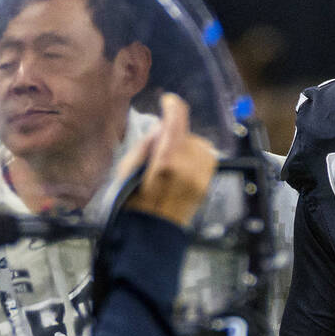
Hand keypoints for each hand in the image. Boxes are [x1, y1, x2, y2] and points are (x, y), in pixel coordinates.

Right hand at [118, 93, 215, 226]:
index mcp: (166, 161)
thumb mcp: (127, 169)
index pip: (177, 123)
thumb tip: (161, 128)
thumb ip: (146, 144)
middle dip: (175, 135)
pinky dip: (195, 158)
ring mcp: (201, 178)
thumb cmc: (131, 201)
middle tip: (160, 147)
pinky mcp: (206, 185)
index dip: (173, 107)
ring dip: (187, 146)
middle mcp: (189, 168)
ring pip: (201, 146)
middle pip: (188, 134)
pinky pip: (206, 160)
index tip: (169, 102)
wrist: (151, 233)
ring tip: (171, 159)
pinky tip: (181, 169)